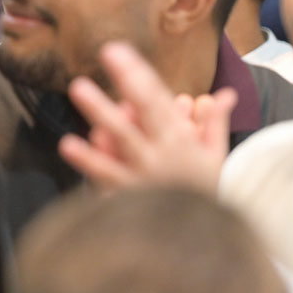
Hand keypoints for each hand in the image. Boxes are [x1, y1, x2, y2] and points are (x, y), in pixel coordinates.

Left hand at [58, 41, 233, 193]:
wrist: (203, 241)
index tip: (115, 51)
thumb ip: (213, 123)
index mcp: (178, 142)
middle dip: (110, 100)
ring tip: (77, 105)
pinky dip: (91, 163)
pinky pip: (107, 181)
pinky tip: (70, 145)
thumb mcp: (215, 157)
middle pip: (132, 124)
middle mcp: (158, 158)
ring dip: (98, 124)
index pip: (155, 101)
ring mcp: (141, 180)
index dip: (135, 75)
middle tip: (80, 79)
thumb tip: (221, 94)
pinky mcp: (128, 201)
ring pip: (117, 150)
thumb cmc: (207, 192)